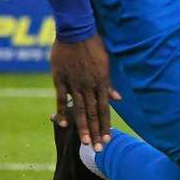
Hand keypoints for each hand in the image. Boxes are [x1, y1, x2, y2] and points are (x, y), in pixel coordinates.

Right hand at [50, 35, 120, 150]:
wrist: (77, 30)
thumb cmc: (94, 44)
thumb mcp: (106, 63)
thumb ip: (109, 84)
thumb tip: (118, 100)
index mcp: (102, 82)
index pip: (106, 109)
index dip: (106, 125)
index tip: (107, 139)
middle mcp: (90, 85)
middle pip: (94, 113)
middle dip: (96, 132)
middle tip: (98, 149)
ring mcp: (75, 83)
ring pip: (80, 109)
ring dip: (83, 127)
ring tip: (84, 144)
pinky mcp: (60, 79)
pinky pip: (61, 98)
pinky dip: (62, 111)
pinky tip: (63, 125)